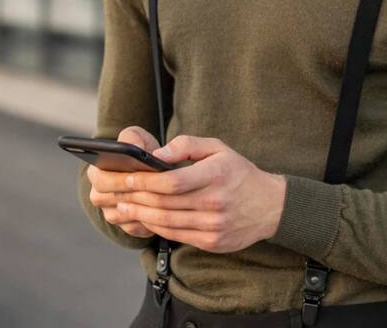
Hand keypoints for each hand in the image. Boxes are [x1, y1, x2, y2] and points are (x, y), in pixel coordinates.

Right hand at [86, 126, 158, 238]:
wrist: (150, 169)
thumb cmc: (142, 150)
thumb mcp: (137, 138)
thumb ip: (133, 138)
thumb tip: (137, 149)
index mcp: (96, 172)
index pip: (101, 179)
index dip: (119, 179)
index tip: (136, 175)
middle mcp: (98, 195)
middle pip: (111, 200)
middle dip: (133, 193)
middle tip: (153, 188)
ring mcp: (110, 213)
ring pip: (123, 215)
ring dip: (140, 207)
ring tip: (160, 198)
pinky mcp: (125, 226)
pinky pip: (134, 227)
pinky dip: (148, 220)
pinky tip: (162, 211)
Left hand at [110, 135, 287, 253]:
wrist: (271, 206)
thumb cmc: (238, 173)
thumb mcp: (218, 148)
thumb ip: (187, 145)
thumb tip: (157, 155)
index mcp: (215, 175)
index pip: (171, 182)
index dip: (144, 181)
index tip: (126, 177)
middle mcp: (215, 203)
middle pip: (164, 203)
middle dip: (135, 198)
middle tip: (115, 193)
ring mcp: (214, 225)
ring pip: (167, 223)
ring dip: (140, 215)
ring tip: (123, 207)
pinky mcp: (213, 242)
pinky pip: (177, 236)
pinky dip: (156, 227)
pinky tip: (144, 219)